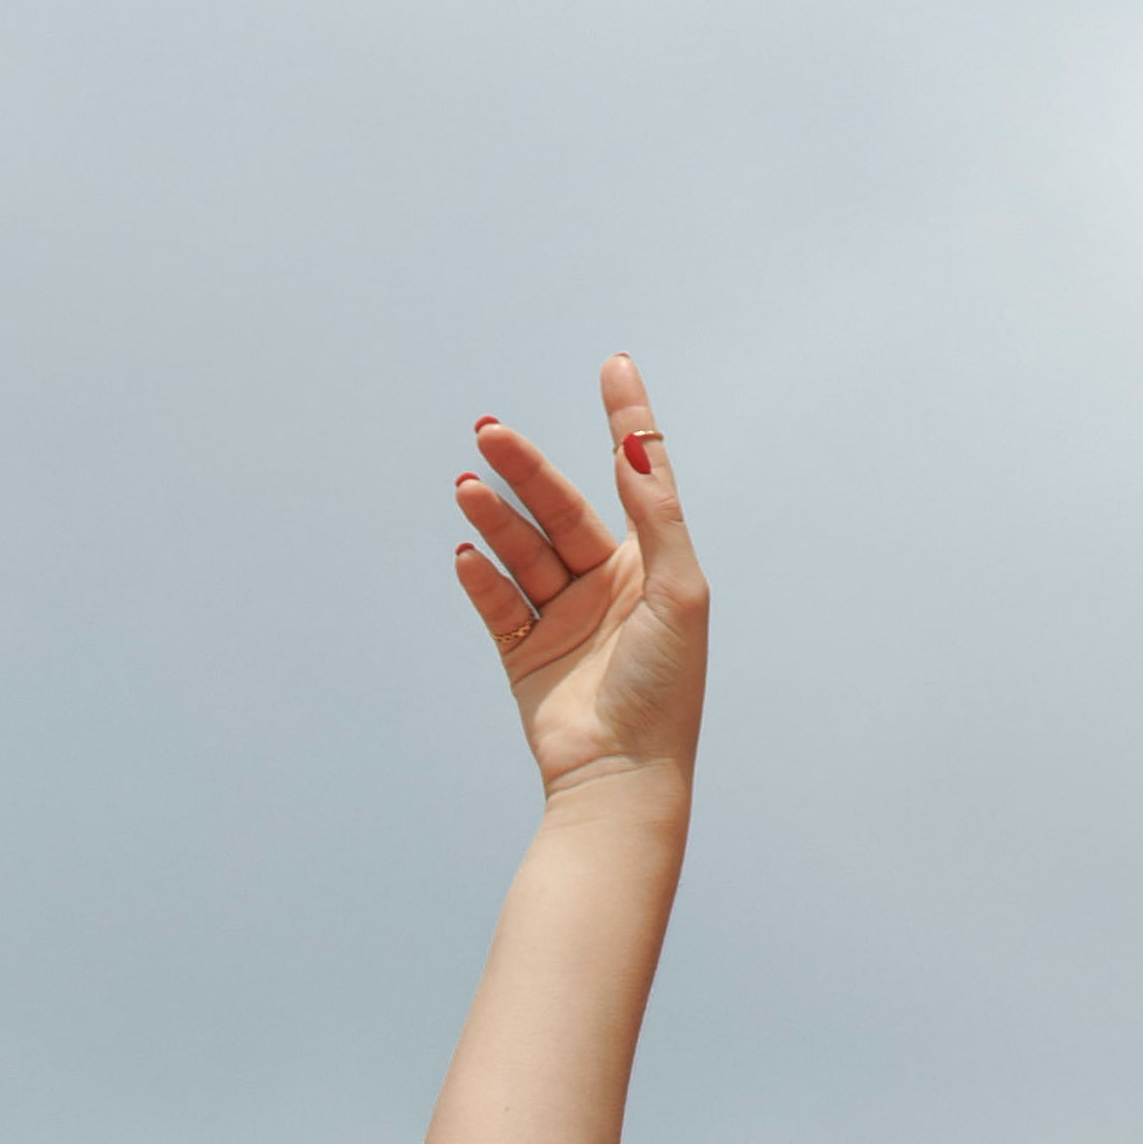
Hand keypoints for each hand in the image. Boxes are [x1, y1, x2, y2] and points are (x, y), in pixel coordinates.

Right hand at [452, 350, 707, 796]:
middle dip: (525, 469)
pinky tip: (466, 555)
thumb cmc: (664, 691)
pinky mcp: (524, 653)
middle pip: (559, 508)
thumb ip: (656, 516)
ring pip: (520, 549)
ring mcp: (562, 618)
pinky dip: (480, 577)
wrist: (620, 778)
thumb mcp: (676, 593)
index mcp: (650, 566)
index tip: (614, 365)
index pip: (637, 475)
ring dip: (493, 519)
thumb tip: (637, 444)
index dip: (626, 419)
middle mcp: (606, 585)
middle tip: (488, 433)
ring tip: (466, 489)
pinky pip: (495, 601)